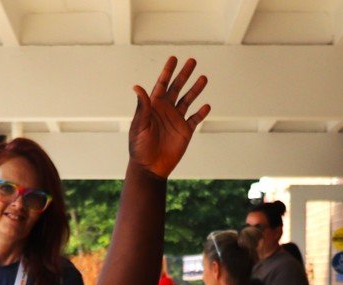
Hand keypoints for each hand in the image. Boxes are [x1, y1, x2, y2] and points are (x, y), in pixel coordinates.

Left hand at [128, 56, 209, 179]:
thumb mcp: (139, 126)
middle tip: (192, 61)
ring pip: (188, 100)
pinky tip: (206, 105)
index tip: (174, 58)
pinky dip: (201, 112)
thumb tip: (137, 87)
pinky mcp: (185, 131)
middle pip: (177, 88)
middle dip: (184, 74)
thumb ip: (141, 107)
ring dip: (196, 89)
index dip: (167, 71)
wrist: (149, 168)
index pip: (162, 84)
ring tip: (203, 78)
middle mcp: (166, 110)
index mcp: (154, 107)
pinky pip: (195, 119)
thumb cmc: (139, 148)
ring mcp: (176, 120)